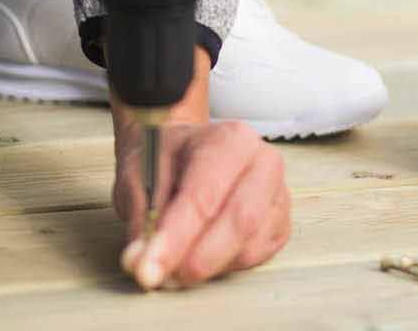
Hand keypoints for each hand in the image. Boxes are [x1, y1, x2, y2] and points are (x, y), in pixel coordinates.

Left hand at [113, 120, 291, 289]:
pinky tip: (201, 252)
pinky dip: (223, 266)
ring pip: (249, 246)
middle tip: (161, 277)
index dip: (176, 236)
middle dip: (198, 258)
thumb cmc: (165, 160)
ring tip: (173, 261)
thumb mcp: (138, 176)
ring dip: (207, 265)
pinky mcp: (279, 225)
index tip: (148, 267)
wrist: (184, 154)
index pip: (205, 194)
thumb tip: (142, 262)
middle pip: (241, 221)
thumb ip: (142, 217)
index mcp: (231, 140)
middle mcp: (264, 164)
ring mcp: (278, 196)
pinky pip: (255, 257)